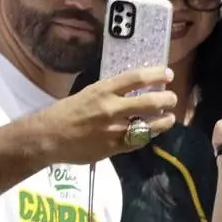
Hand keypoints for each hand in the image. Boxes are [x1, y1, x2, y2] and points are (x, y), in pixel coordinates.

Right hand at [34, 66, 176, 164]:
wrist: (49, 137)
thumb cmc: (68, 112)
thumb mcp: (90, 93)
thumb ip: (112, 92)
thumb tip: (136, 88)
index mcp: (103, 90)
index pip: (137, 78)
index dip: (157, 75)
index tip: (168, 74)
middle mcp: (111, 108)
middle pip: (150, 102)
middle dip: (167, 99)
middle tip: (172, 98)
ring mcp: (114, 129)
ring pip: (150, 125)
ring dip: (165, 121)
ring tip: (169, 118)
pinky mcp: (114, 147)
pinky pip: (139, 141)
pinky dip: (149, 135)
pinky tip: (152, 131)